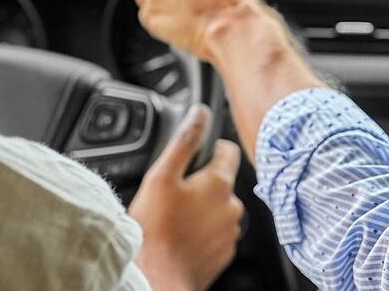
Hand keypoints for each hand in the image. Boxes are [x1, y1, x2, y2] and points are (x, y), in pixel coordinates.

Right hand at [130, 106, 243, 290]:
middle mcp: (232, 206)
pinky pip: (216, 232)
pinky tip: (181, 235)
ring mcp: (230, 232)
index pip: (227, 150)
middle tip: (174, 193)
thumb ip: (185, 141)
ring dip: (202, 208)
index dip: (208, 149)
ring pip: (218, 208)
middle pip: (221, 181)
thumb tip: (200, 113)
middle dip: (201, 183)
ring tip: (176, 217)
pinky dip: (202, 231)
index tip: (190, 160)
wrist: (159, 279)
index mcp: (220, 183)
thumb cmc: (156, 232)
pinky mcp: (224, 253)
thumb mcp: (162, 176)